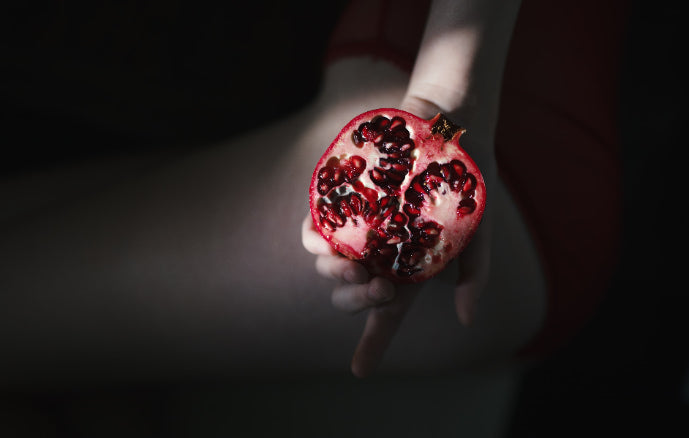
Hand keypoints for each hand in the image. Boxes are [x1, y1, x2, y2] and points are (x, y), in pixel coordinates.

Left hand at [303, 0, 515, 376]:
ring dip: (333, 273)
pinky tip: (324, 238)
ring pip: (330, 265)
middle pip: (353, 295)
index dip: (372, 345)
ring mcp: (360, 229)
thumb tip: (466, 320)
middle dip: (356, 300)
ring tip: (350, 266)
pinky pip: (317, 226)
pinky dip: (315, 237)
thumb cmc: (465, 185)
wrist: (448, 130)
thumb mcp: (477, 233)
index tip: (360, 370)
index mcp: (407, 271)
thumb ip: (473, 276)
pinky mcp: (344, 200)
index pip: (386, 316)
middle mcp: (379, 255)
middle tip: (375, 286)